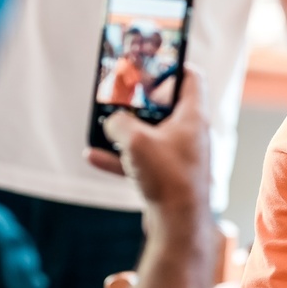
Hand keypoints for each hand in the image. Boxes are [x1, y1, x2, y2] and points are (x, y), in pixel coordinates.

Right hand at [87, 66, 210, 208]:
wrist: (179, 225)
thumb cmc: (167, 177)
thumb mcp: (135, 140)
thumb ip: (119, 121)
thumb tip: (112, 120)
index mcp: (193, 116)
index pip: (190, 77)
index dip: (172, 65)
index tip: (150, 62)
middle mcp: (191, 134)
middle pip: (165, 106)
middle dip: (139, 101)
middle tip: (119, 94)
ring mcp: (180, 157)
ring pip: (150, 134)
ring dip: (125, 130)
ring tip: (102, 125)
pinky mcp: (168, 177)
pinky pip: (142, 160)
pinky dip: (120, 157)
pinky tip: (93, 157)